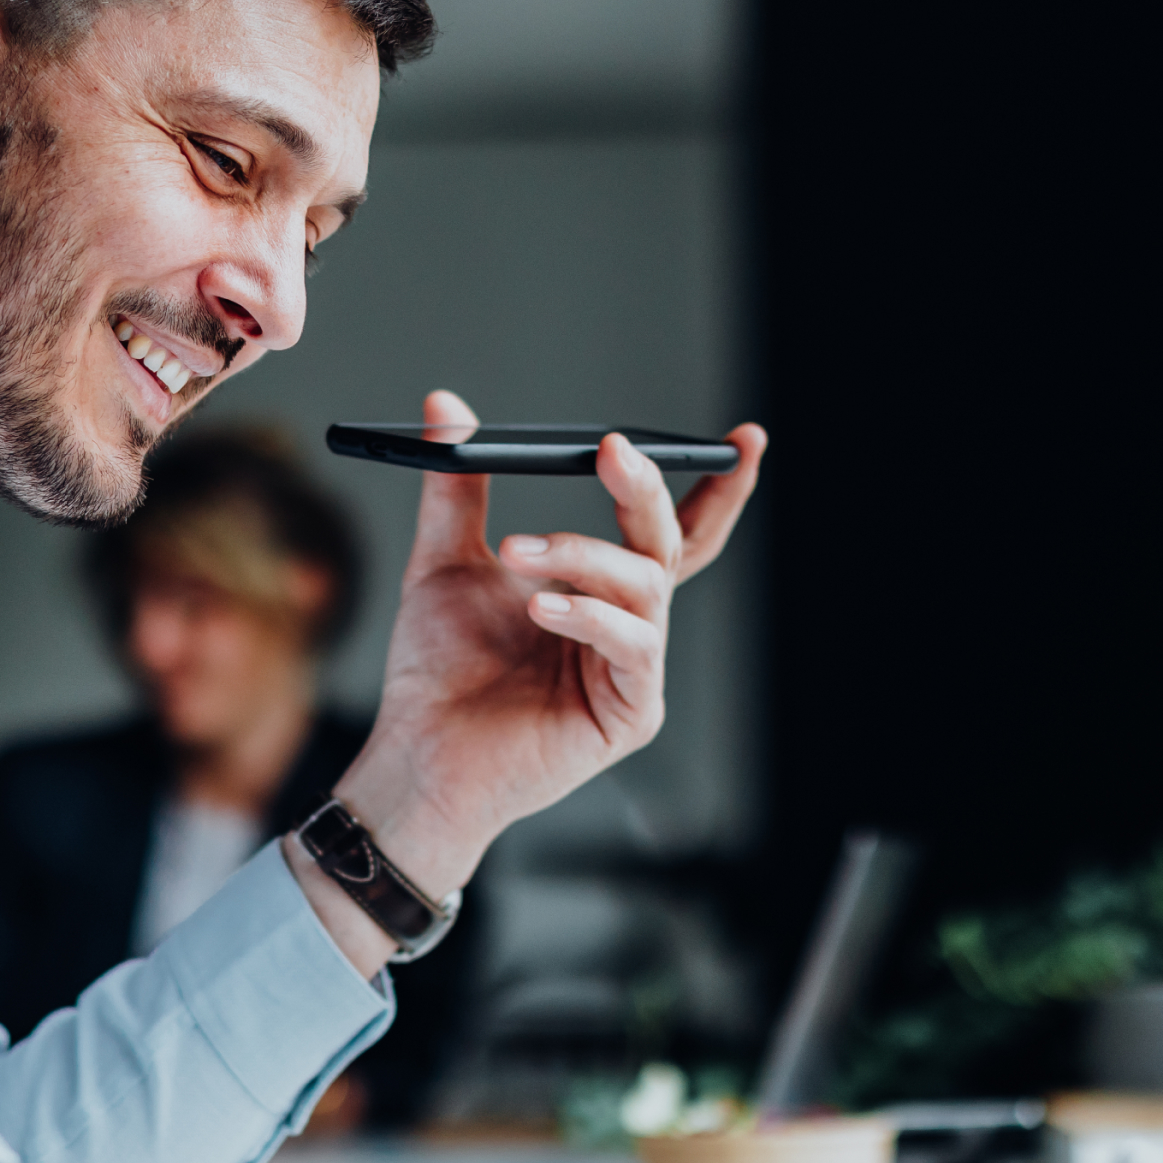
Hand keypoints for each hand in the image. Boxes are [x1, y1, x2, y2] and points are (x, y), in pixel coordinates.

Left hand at [296, 392, 763, 972]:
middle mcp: (627, 625)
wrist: (417, 752)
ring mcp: (633, 671)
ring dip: (583, 556)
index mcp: (600, 588)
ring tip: (518, 553)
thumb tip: (444, 410)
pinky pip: (633, 648)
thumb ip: (456, 488)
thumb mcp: (444, 560)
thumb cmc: (438, 670)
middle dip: (646, 491)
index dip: (715, 486)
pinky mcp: (629, 714)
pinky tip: (542, 609)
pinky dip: (590, 616)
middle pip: (671, 544)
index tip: (745, 439)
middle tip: (611, 452)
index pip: (671, 528)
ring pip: (645, 587)